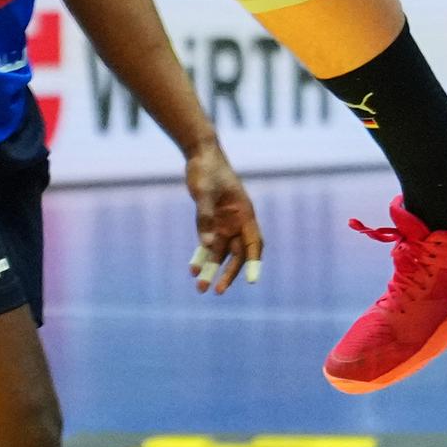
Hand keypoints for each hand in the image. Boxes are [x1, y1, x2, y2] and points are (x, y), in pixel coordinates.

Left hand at [182, 146, 265, 293]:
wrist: (200, 155)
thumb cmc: (207, 170)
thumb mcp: (204, 192)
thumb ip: (205, 218)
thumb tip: (207, 245)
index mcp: (245, 214)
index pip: (254, 244)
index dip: (254, 263)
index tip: (252, 282)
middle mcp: (237, 222)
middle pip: (237, 254)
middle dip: (228, 273)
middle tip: (218, 291)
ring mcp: (223, 223)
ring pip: (220, 253)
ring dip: (211, 269)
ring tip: (200, 288)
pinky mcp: (210, 222)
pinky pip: (206, 245)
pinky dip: (200, 257)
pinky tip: (192, 270)